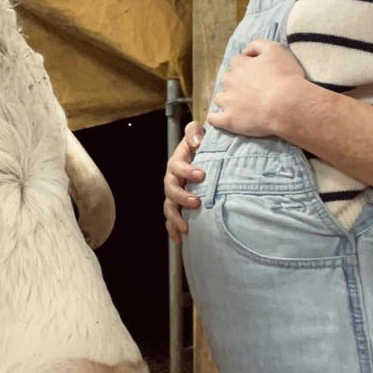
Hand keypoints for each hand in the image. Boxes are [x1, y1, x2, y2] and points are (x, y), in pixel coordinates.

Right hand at [163, 121, 205, 244]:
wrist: (203, 156)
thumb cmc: (200, 145)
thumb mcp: (197, 134)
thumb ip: (195, 132)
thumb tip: (196, 141)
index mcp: (177, 162)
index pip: (177, 166)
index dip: (187, 170)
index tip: (202, 174)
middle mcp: (172, 179)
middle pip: (170, 189)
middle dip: (181, 197)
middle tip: (196, 202)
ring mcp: (174, 194)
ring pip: (168, 207)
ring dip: (175, 218)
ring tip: (186, 227)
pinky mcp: (178, 206)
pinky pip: (171, 219)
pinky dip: (173, 230)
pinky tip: (180, 240)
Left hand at [208, 40, 306, 136]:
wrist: (287, 105)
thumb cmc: (284, 77)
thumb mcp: (275, 49)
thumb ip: (258, 45)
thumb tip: (246, 51)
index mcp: (240, 65)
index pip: (237, 62)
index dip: (247, 66)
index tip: (257, 73)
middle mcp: (230, 81)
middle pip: (227, 79)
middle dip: (236, 82)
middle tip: (252, 90)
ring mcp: (228, 101)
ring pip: (220, 98)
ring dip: (227, 99)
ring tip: (241, 106)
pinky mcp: (229, 120)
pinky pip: (214, 119)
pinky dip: (215, 118)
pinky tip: (219, 118)